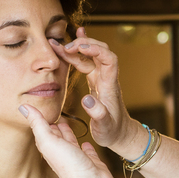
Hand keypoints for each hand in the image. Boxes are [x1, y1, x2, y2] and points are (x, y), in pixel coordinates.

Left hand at [19, 103, 114, 177]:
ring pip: (70, 142)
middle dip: (54, 126)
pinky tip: (86, 142)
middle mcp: (62, 152)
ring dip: (68, 134)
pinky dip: (86, 145)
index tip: (40, 109)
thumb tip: (22, 106)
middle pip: (56, 136)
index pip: (44, 131)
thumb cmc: (69, 165)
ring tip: (66, 124)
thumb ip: (37, 123)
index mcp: (50, 147)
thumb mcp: (49, 141)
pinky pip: (87, 151)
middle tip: (53, 115)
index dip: (41, 121)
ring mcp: (77, 158)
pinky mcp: (91, 162)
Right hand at [51, 27, 139, 152]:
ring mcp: (100, 78)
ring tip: (59, 43)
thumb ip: (98, 113)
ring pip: (90, 55)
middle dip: (83, 44)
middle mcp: (106, 77)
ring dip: (77, 47)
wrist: (119, 134)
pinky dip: (79, 52)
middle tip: (65, 47)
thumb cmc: (113, 131)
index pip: (109, 59)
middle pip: (100, 51)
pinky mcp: (94, 81)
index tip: (80, 48)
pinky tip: (73, 43)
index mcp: (109, 85)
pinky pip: (86, 62)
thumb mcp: (105, 126)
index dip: (96, 50)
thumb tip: (86, 99)